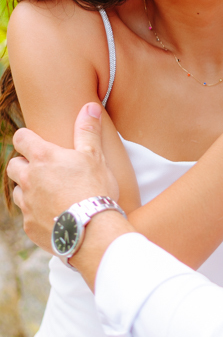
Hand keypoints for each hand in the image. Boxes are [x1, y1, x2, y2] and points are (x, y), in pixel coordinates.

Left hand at [7, 102, 119, 250]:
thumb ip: (88, 131)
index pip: (20, 138)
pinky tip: (54, 214)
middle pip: (13, 165)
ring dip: (28, 189)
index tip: (35, 141)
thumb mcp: (95, 156)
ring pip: (17, 191)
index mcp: (42, 158)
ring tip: (50, 193)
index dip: (26, 138)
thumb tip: (89, 106)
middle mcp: (28, 179)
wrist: (91, 230)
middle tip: (43, 168)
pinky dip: (37, 212)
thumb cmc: (94, 188)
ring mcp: (26, 204)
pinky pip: (27, 215)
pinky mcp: (29, 226)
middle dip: (23, 164)